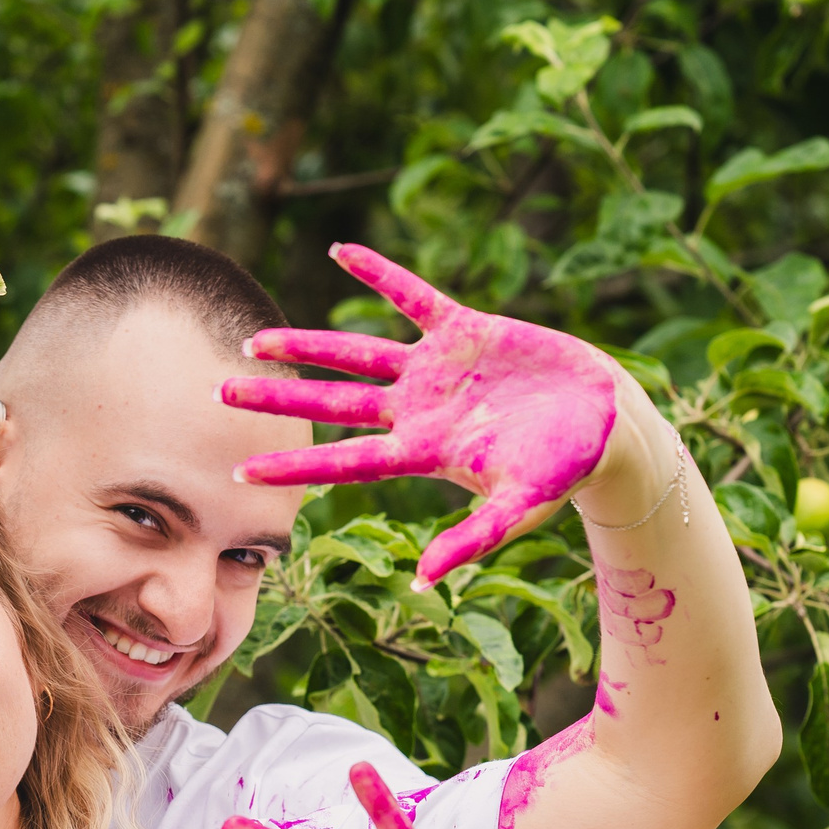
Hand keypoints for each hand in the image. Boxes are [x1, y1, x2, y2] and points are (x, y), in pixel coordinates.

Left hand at [220, 243, 618, 586]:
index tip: (239, 470)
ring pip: (355, 353)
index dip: (293, 466)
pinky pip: (411, 295)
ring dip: (307, 345)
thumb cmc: (567, 471)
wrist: (609, 423)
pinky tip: (340, 250)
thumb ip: (473, 539)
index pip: (343, 461)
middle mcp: (416, 410)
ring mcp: (435, 368)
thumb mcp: (520, 508)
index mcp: (422, 452)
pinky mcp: (464, 329)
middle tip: (219, 392)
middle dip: (277, 399)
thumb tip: (424, 579)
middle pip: (331, 404)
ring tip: (255, 339)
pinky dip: (378, 272)